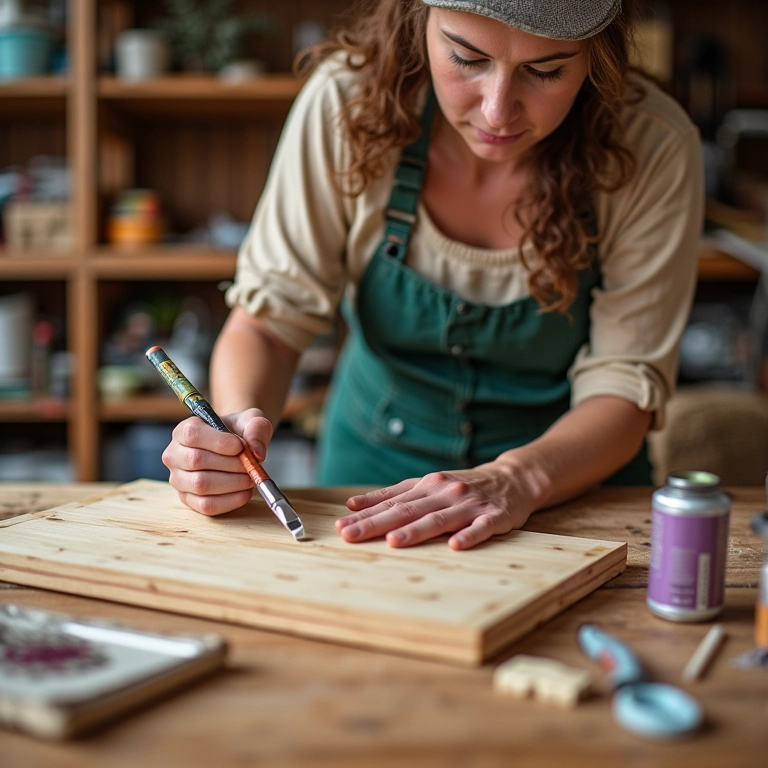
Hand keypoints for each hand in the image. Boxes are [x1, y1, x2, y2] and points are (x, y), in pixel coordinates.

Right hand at [163, 408, 272, 515]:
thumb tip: (258, 453)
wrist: (236, 448)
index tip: (240, 446)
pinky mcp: (188, 500)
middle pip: (196, 460)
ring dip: (232, 483)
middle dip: (230, 464)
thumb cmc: (238, 433)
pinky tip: (245, 493)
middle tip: (251, 465)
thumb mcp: (251, 421)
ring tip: (250, 478)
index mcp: (184, 430)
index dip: (219, 442)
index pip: (193, 434)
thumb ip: (257, 429)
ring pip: (201, 485)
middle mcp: (174, 455)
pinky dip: (230, 501)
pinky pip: (206, 505)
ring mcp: (178, 479)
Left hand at [335, 463, 536, 549]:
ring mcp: (469, 505)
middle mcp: (444, 492)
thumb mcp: (427, 485)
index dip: (365, 515)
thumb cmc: (463, 486)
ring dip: (415, 531)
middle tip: (350, 535)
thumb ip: (393, 495)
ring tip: (393, 542)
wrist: (513, 478)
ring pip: (439, 519)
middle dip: (377, 524)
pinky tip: (455, 546)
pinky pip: (480, 528)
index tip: (340, 527)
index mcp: (427, 485)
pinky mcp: (494, 517)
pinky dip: (468, 536)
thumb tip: (352, 504)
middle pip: (407, 510)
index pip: (390, 502)